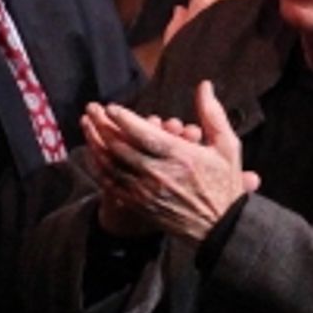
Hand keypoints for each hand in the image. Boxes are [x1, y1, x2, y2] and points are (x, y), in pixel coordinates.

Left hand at [81, 81, 258, 244]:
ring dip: (95, 142)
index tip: (110, 106)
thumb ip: (212, 114)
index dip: (124, 119)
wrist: (218, 227)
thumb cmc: (223, 183)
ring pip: (111, 164)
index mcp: (181, 157)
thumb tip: (204, 85)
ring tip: (85, 124)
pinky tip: (92, 152)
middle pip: (121, 146)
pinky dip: (98, 166)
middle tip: (91, 108)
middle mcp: (159, 174)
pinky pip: (111, 183)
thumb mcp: (227, 146)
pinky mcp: (139, 204)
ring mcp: (146, 191)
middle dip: (102, 125)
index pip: (144, 134)